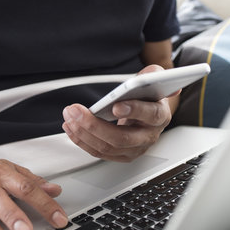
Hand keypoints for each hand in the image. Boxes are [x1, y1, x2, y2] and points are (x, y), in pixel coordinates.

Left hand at [62, 65, 178, 161]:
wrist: (148, 114)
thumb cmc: (148, 97)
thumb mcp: (153, 80)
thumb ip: (152, 74)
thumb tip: (151, 74)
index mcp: (160, 116)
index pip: (150, 115)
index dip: (133, 110)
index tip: (116, 106)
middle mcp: (149, 136)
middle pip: (122, 138)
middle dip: (94, 125)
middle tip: (76, 111)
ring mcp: (135, 149)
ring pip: (107, 147)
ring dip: (83, 133)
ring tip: (70, 116)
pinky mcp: (121, 155)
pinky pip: (99, 152)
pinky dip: (81, 140)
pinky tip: (71, 126)